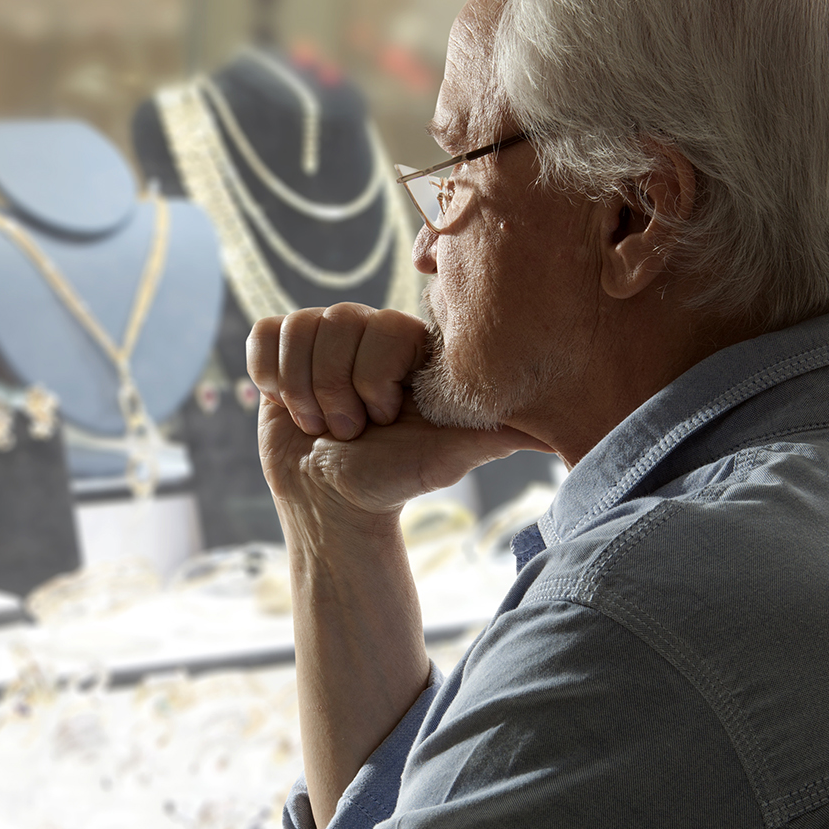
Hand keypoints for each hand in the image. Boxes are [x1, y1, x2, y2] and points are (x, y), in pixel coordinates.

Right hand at [247, 305, 544, 527]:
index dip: (374, 377)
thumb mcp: (453, 452)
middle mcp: (366, 331)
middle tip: (352, 430)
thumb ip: (504, 430)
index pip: (382, 325)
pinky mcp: (279, 352)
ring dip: (304, 392)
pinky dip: (269, 376)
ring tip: (322, 424)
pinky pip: (263, 333)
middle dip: (338, 391)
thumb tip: (566, 425)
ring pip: (299, 329)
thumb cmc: (398, 481)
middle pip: (336, 321)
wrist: (335, 506)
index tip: (386, 418)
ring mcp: (320, 339)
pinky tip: (287, 405)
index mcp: (408, 342)